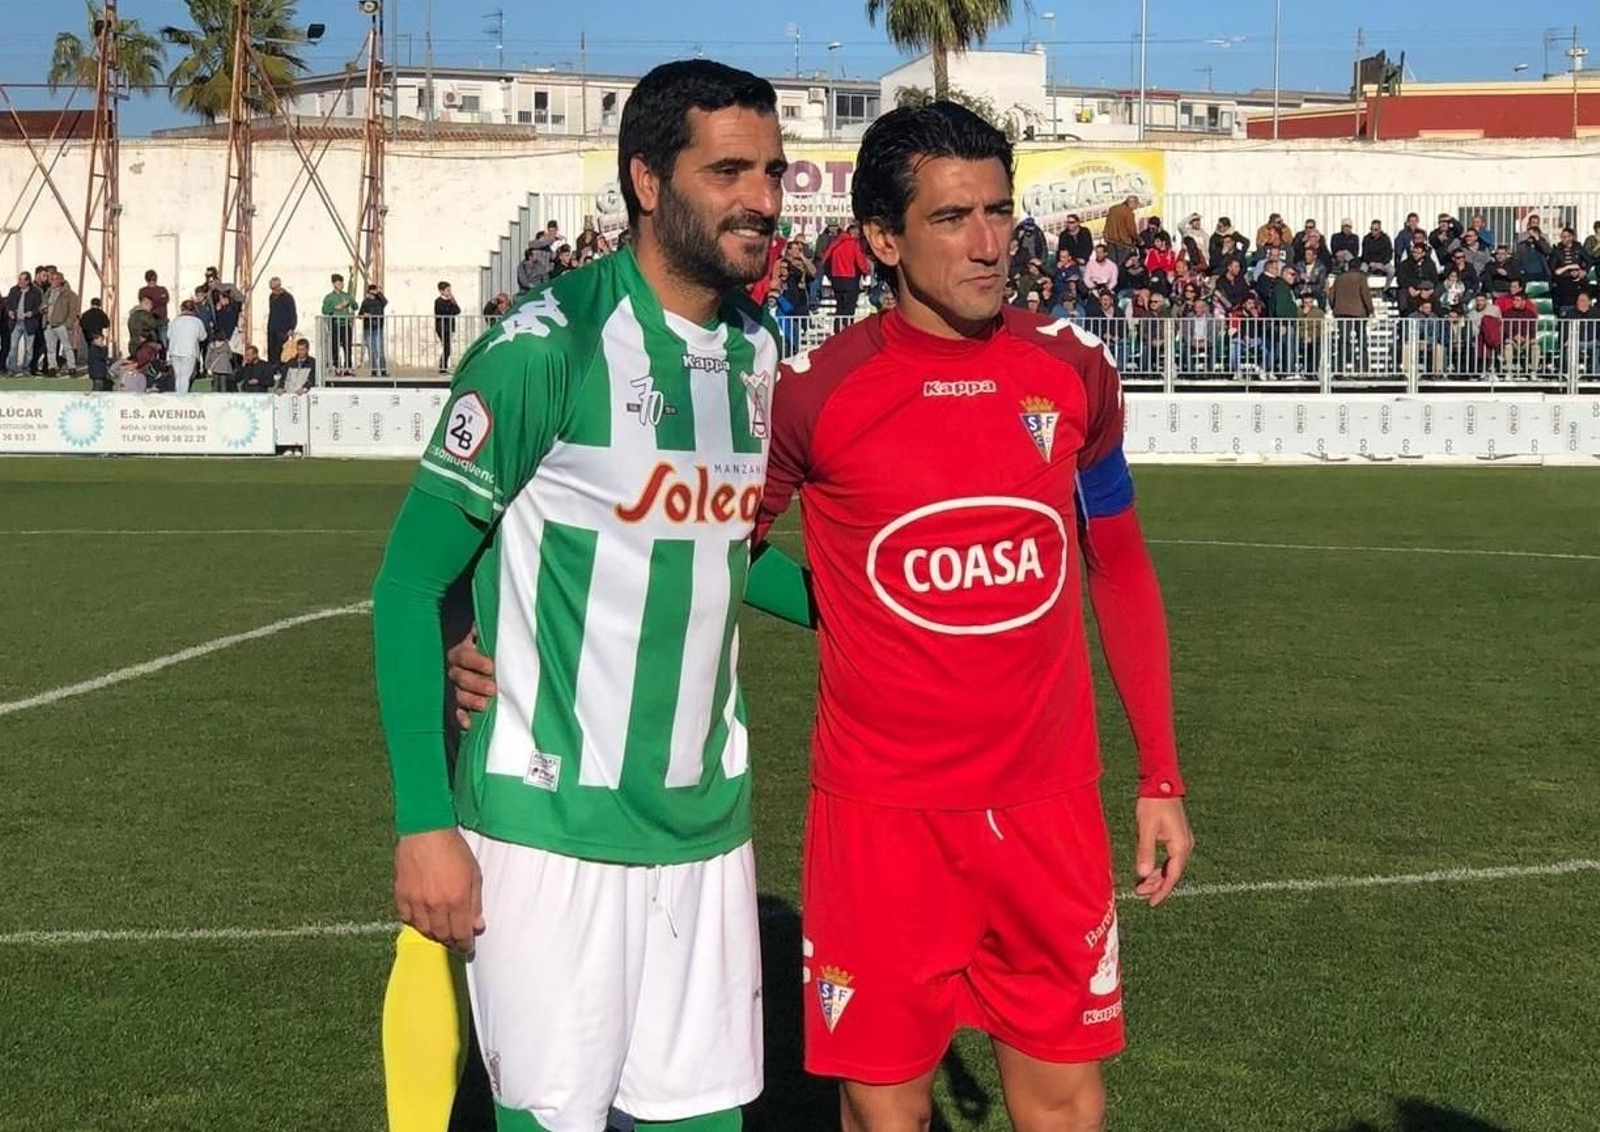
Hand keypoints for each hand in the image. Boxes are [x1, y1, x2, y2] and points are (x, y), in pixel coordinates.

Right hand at [394, 828, 482, 952]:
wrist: (426, 831)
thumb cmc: (454, 850)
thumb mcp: (474, 874)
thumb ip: (475, 902)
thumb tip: (477, 926)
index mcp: (456, 900)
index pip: (460, 934)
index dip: (464, 944)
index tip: (466, 947)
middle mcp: (435, 905)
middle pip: (442, 935)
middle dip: (450, 940)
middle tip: (454, 939)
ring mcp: (416, 900)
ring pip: (423, 929)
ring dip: (433, 933)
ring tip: (439, 930)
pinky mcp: (401, 893)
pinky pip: (406, 917)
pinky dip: (414, 921)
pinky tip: (421, 917)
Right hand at [447, 627, 495, 729]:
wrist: (494, 663)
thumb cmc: (496, 648)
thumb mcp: (492, 638)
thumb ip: (490, 632)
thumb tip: (484, 625)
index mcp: (462, 652)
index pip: (464, 656)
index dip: (475, 661)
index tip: (491, 667)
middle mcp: (457, 671)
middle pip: (460, 678)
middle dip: (476, 684)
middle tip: (492, 689)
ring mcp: (458, 688)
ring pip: (459, 695)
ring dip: (471, 700)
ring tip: (484, 705)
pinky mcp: (462, 704)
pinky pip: (458, 712)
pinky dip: (463, 718)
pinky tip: (469, 723)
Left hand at [1133, 797, 1193, 906]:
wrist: (1161, 783)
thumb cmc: (1153, 803)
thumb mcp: (1146, 828)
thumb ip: (1145, 851)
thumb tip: (1143, 874)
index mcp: (1181, 844)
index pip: (1173, 875)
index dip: (1162, 890)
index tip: (1151, 902)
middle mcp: (1185, 845)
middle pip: (1173, 873)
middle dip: (1156, 885)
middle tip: (1139, 893)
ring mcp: (1183, 841)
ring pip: (1171, 866)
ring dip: (1157, 876)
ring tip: (1140, 885)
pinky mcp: (1177, 837)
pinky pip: (1170, 858)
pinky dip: (1160, 867)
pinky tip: (1148, 872)